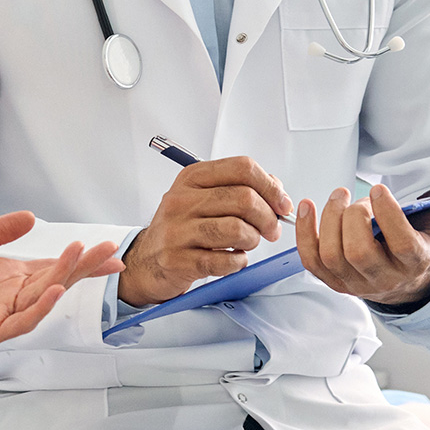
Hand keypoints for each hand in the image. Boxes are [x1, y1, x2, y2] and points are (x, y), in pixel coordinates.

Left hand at [0, 211, 121, 348]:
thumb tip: (31, 217)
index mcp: (8, 278)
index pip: (53, 267)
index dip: (80, 260)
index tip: (110, 250)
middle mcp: (10, 298)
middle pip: (56, 281)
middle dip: (84, 266)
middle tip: (110, 250)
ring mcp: (1, 316)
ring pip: (42, 299)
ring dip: (64, 278)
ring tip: (81, 256)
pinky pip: (20, 322)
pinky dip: (39, 307)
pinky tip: (53, 289)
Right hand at [118, 156, 290, 306]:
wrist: (147, 259)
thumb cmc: (182, 227)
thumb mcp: (203, 197)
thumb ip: (239, 187)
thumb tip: (276, 189)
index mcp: (192, 178)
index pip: (242, 168)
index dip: (270, 186)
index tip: (282, 204)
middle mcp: (182, 200)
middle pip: (244, 198)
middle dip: (267, 217)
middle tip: (271, 230)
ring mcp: (178, 230)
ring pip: (237, 229)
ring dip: (252, 240)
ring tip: (247, 243)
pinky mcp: (179, 260)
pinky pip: (225, 260)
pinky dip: (238, 261)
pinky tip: (233, 259)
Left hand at [295, 177, 429, 305]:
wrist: (409, 280)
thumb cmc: (429, 245)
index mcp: (416, 263)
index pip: (401, 246)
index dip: (388, 216)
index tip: (380, 190)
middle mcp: (384, 278)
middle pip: (359, 253)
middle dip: (353, 217)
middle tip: (358, 197)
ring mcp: (355, 283)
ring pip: (332, 256)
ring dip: (329, 220)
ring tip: (339, 196)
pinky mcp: (333, 281)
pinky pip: (311, 260)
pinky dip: (304, 232)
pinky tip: (307, 207)